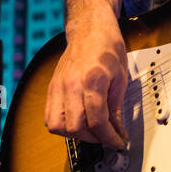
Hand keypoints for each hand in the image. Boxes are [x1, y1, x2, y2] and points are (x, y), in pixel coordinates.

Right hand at [44, 20, 129, 148]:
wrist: (90, 30)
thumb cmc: (107, 48)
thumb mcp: (121, 78)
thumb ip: (116, 107)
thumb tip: (117, 129)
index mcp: (92, 80)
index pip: (97, 121)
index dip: (109, 137)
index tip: (117, 141)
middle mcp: (71, 85)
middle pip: (75, 127)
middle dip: (93, 138)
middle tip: (106, 136)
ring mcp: (58, 87)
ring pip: (57, 126)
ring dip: (75, 134)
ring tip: (90, 130)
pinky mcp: (51, 88)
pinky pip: (49, 117)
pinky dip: (62, 125)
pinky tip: (76, 121)